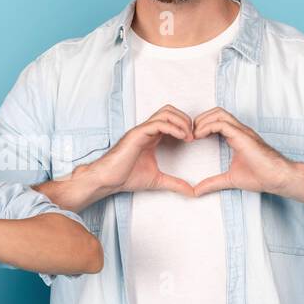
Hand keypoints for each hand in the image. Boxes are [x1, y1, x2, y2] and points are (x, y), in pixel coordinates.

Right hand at [81, 105, 196, 197]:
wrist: (109, 180)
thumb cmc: (126, 177)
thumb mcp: (158, 180)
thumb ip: (175, 184)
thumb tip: (192, 192)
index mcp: (152, 136)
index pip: (172, 119)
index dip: (186, 126)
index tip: (194, 140)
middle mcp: (147, 130)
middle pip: (170, 110)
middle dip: (186, 119)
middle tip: (193, 135)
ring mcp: (142, 130)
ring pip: (166, 113)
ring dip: (181, 122)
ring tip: (188, 136)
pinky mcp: (138, 133)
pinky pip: (158, 123)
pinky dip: (173, 127)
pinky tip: (181, 137)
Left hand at [191, 108, 299, 196]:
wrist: (278, 178)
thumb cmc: (261, 177)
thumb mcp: (230, 180)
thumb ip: (212, 183)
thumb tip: (197, 191)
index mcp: (237, 136)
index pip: (217, 120)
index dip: (202, 125)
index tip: (191, 138)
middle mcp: (240, 130)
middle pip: (216, 112)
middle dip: (200, 119)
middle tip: (189, 133)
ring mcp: (242, 131)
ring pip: (218, 114)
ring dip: (202, 121)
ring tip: (193, 134)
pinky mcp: (243, 136)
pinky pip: (222, 124)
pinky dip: (207, 127)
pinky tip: (199, 136)